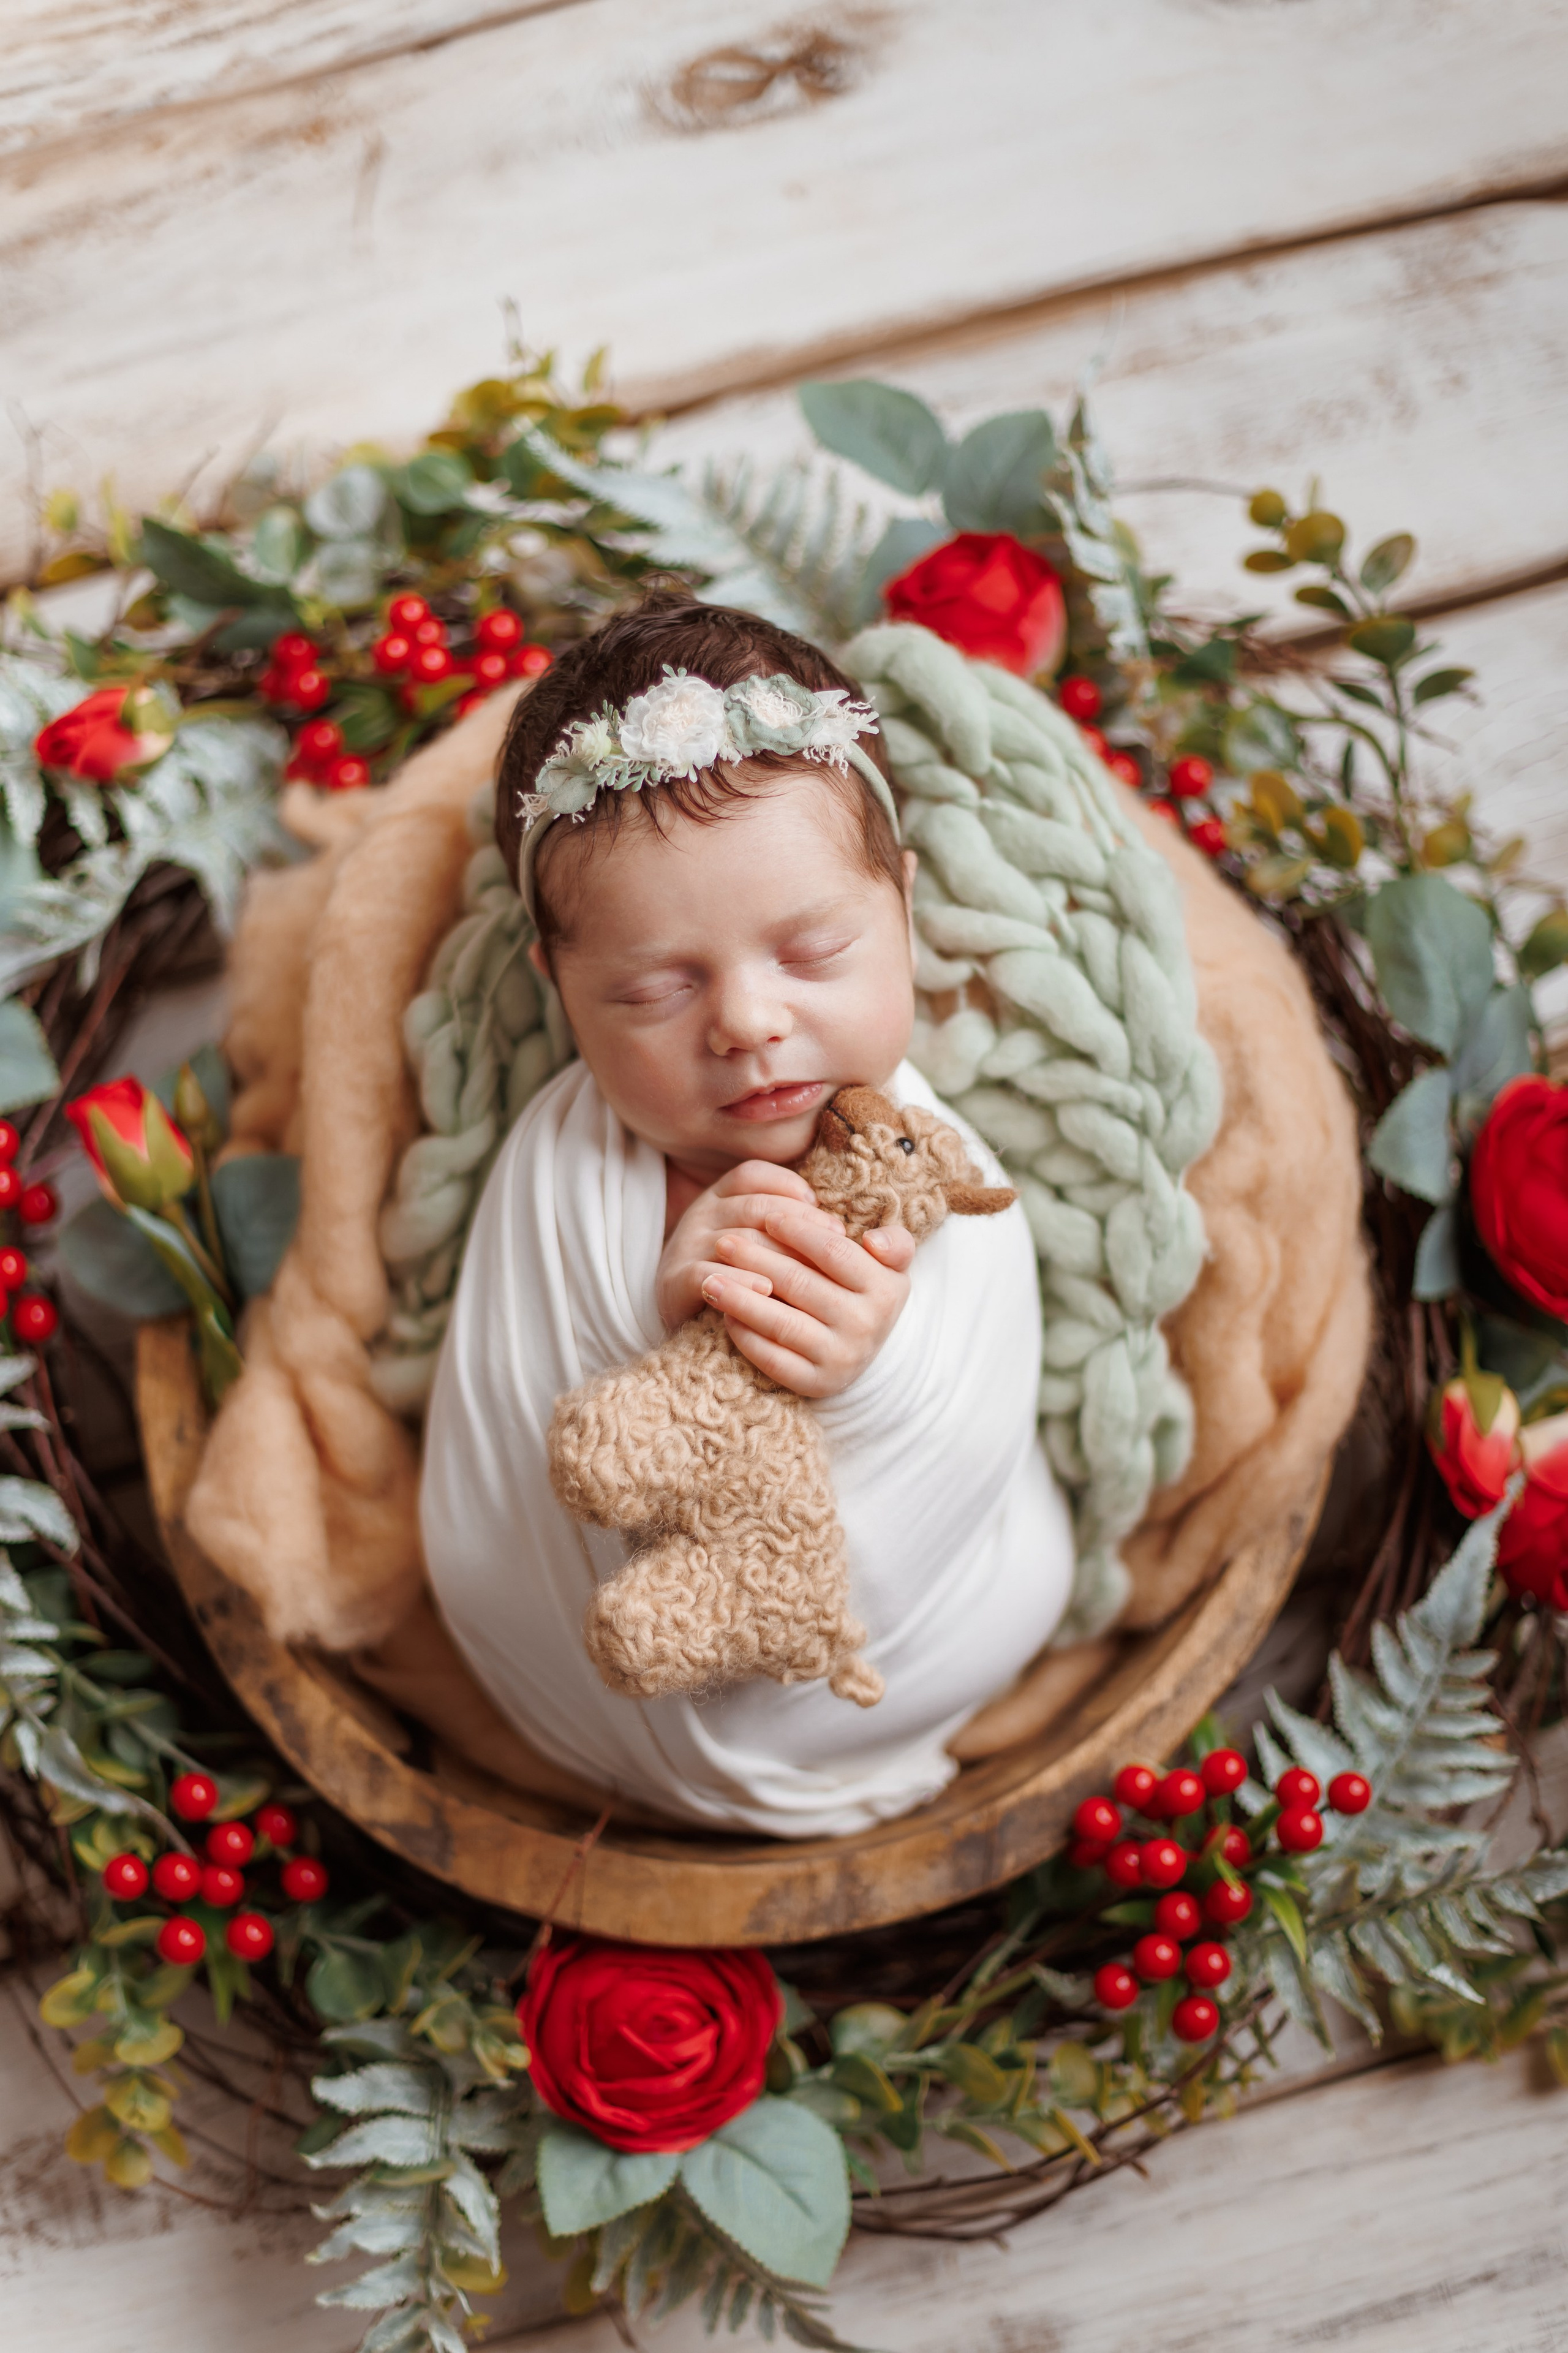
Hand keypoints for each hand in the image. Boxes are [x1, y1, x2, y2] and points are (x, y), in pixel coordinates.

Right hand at [656, 1160, 842, 1332]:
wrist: (671, 1309)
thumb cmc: (729, 1272)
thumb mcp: (749, 1238)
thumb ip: (778, 1224)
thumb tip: (832, 1225)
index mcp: (718, 1196)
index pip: (752, 1175)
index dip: (789, 1185)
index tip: (821, 1208)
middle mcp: (701, 1213)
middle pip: (753, 1207)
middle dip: (799, 1222)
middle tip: (834, 1243)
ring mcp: (687, 1244)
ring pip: (738, 1240)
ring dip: (778, 1254)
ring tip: (812, 1270)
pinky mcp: (675, 1278)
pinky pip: (708, 1273)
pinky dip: (739, 1280)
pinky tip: (766, 1290)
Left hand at [699, 1202, 916, 1400]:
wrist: (862, 1351)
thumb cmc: (863, 1292)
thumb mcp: (889, 1266)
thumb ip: (894, 1243)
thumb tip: (872, 1240)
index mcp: (886, 1290)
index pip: (833, 1251)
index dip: (797, 1231)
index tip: (767, 1217)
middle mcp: (866, 1327)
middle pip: (799, 1284)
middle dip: (756, 1258)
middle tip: (723, 1242)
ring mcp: (840, 1359)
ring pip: (780, 1322)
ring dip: (739, 1298)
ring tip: (709, 1278)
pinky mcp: (815, 1384)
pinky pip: (771, 1358)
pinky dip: (745, 1335)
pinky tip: (726, 1314)